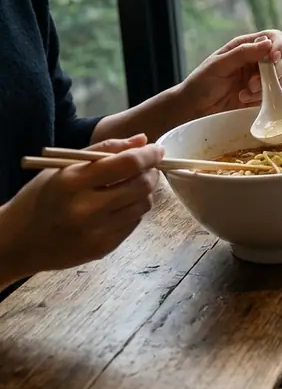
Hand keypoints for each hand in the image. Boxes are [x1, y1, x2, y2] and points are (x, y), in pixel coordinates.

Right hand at [0, 136, 163, 284]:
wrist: (17, 242)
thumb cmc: (40, 198)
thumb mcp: (62, 167)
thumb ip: (104, 150)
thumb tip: (143, 140)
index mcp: (73, 182)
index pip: (127, 164)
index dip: (149, 155)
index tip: (157, 149)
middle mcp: (86, 209)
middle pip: (142, 185)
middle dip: (151, 172)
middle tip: (147, 167)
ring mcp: (97, 232)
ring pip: (143, 205)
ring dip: (144, 192)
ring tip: (129, 186)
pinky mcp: (103, 248)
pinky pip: (134, 223)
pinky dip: (132, 210)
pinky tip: (117, 206)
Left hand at [179, 30, 281, 118]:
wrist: (195, 109)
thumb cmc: (201, 82)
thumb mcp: (219, 64)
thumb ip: (243, 53)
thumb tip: (268, 43)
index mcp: (246, 47)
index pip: (273, 38)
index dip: (279, 45)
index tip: (274, 57)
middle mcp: (257, 61)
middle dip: (273, 72)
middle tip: (253, 83)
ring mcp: (262, 79)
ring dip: (267, 87)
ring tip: (244, 94)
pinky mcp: (263, 96)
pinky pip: (276, 95)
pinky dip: (264, 98)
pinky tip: (245, 100)